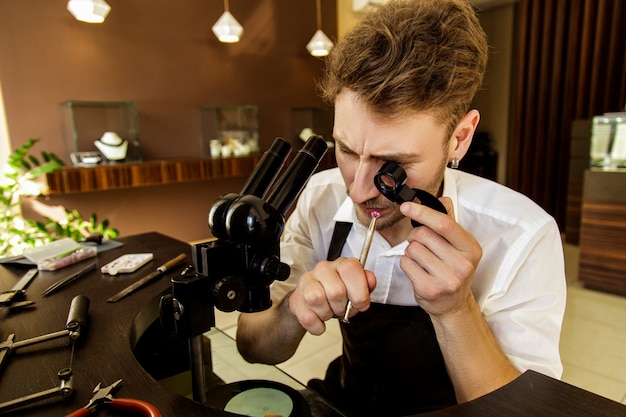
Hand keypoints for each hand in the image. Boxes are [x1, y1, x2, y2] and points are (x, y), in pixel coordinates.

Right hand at [287, 258, 375, 334]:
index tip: (361, 303)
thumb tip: (370, 280)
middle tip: (341, 309)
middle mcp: (323, 269)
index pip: (351, 269)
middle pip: (335, 291)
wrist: (311, 302)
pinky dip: (317, 326)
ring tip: (329, 312)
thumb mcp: (355, 290)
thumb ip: (366, 285)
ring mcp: (307, 281)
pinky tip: (319, 320)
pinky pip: (307, 317)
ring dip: (327, 314)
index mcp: (341, 264)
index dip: (359, 291)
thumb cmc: (336, 295)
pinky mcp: (296, 298)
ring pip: (317, 300)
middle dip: (342, 307)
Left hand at [399, 197, 481, 316]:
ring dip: (411, 252)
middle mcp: (462, 264)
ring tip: (422, 260)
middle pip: (423, 235)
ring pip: (412, 249)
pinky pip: (405, 263)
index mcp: (471, 248)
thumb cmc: (453, 270)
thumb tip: (443, 199)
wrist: (454, 305)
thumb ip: (450, 222)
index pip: (444, 224)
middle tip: (420, 244)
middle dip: (414, 235)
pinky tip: (418, 270)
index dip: (423, 212)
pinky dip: (406, 263)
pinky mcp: (429, 289)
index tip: (406, 206)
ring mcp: (447, 279)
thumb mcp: (458, 246)